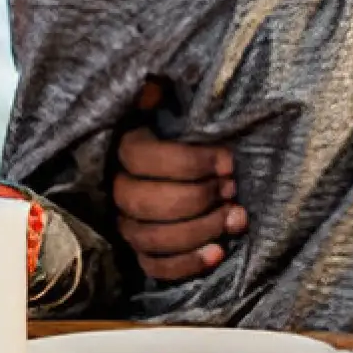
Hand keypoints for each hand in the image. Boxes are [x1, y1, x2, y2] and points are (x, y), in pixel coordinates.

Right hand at [112, 81, 246, 281]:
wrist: (185, 161)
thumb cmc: (182, 126)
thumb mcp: (173, 100)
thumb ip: (159, 90)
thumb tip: (154, 85)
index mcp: (124, 146)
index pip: (142, 157)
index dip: (188, 162)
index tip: (228, 161)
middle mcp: (118, 188)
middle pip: (145, 202)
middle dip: (196, 199)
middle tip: (232, 190)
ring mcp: (127, 223)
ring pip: (150, 238)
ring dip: (198, 232)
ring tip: (234, 218)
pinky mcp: (141, 250)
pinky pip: (154, 267)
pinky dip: (185, 266)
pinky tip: (217, 254)